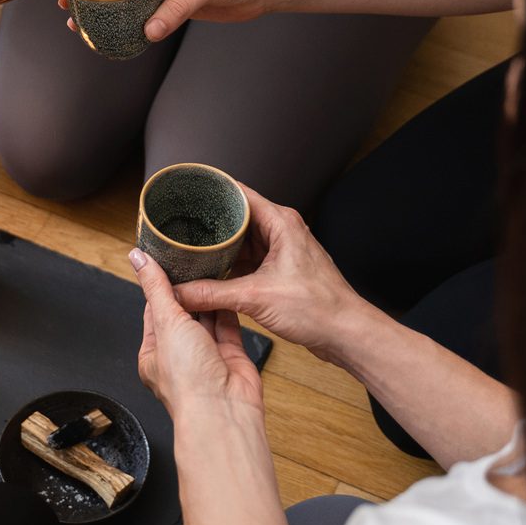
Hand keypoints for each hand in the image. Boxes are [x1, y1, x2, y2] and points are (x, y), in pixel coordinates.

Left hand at [130, 245, 264, 418]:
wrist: (223, 411)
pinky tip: (228, 289)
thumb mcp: (166, 322)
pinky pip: (228, 326)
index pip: (154, 311)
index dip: (161, 286)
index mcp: (154, 353)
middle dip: (188, 291)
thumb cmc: (187, 380)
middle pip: (183, 313)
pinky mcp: (230, 356)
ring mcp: (206, 356)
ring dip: (208, 298)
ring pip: (206, 318)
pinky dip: (227, 309)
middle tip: (193, 261)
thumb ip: (156, 288)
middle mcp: (179, 355)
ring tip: (211, 269)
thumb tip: (138, 259)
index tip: (167, 261)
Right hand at [172, 187, 373, 362]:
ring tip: (192, 251)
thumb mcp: (256, 297)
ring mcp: (283, 251)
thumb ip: (213, 293)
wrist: (345, 333)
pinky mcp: (282, 271)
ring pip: (243, 241)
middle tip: (180, 228)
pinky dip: (232, 266)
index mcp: (281, 223)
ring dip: (221, 248)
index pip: (239, 194)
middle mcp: (282, 231)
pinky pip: (250, 260)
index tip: (188, 192)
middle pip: (238, 218)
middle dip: (210, 224)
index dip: (213, 191)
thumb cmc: (319, 308)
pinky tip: (214, 274)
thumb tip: (180, 292)